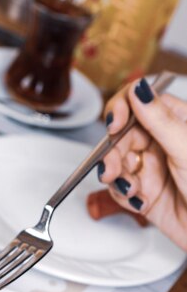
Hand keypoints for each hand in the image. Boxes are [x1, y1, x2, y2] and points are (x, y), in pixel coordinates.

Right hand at [99, 78, 186, 250]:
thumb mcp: (186, 149)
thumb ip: (160, 120)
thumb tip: (139, 89)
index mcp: (176, 124)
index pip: (140, 103)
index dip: (121, 109)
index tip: (113, 124)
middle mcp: (161, 144)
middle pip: (121, 136)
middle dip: (112, 152)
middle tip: (111, 168)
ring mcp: (151, 169)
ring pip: (115, 163)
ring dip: (116, 177)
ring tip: (130, 189)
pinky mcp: (143, 193)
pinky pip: (119, 189)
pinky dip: (123, 196)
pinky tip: (140, 202)